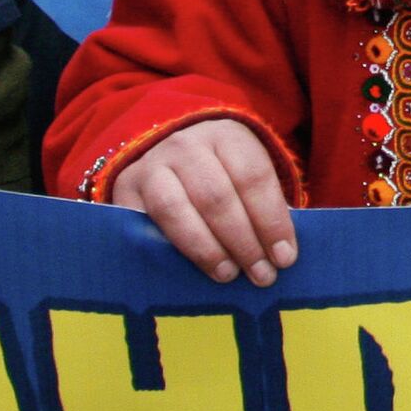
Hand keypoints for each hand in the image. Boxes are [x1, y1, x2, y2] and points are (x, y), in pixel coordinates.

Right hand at [110, 118, 297, 284]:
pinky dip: (168, 252)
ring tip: (228, 274)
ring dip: (205, 249)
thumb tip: (281, 255)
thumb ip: (263, 207)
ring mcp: (152, 166)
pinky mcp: (125, 191)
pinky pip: (144, 226)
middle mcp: (187, 145)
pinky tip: (187, 273)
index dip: (271, 220)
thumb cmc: (223, 174)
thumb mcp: (247, 175)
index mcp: (227, 135)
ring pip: (176, 210)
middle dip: (243, 241)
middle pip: (217, 196)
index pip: (253, 177)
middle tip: (261, 275)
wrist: (168, 157)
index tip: (285, 257)